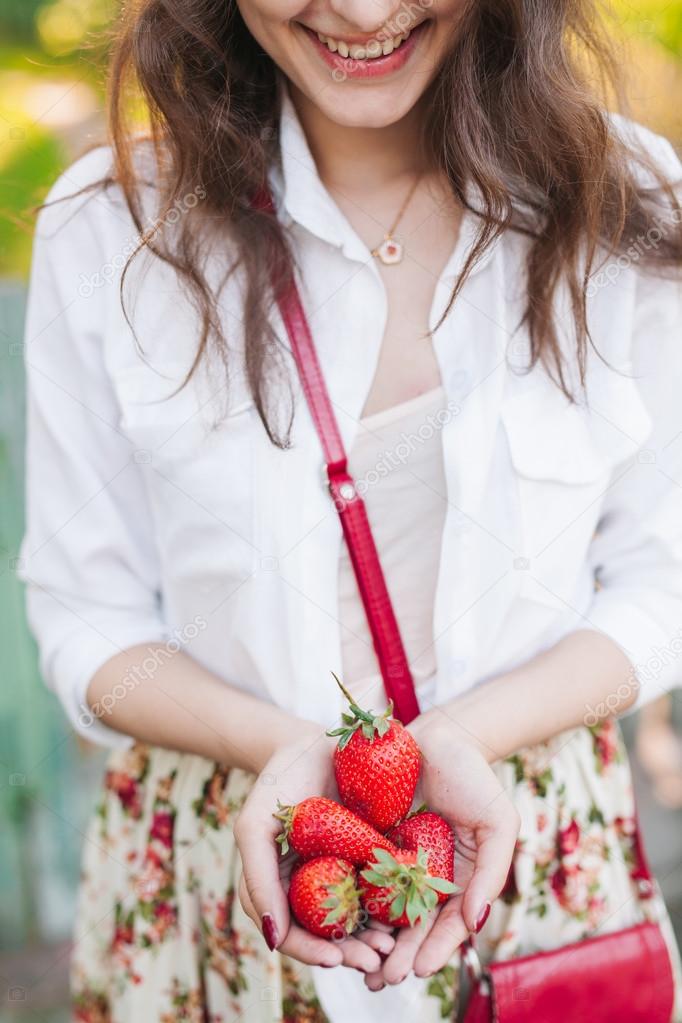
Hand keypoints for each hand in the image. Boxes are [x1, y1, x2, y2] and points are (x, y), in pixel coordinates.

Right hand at [234, 727, 394, 971]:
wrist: (316, 742)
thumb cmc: (278, 780)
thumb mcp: (256, 825)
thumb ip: (258, 878)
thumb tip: (272, 939)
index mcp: (280, 885)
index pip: (289, 931)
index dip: (309, 950)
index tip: (332, 959)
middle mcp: (312, 885)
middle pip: (327, 933)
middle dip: (349, 952)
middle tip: (374, 962)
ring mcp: (342, 872)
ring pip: (357, 918)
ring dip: (373, 938)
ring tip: (393, 948)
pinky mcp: (372, 856)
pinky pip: (382, 889)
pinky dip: (392, 907)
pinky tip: (408, 915)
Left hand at [363, 715, 518, 988]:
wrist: (439, 735)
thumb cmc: (474, 778)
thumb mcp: (498, 822)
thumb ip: (492, 871)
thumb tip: (476, 921)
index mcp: (455, 879)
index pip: (447, 924)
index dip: (435, 948)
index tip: (420, 969)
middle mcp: (422, 877)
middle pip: (410, 926)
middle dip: (397, 956)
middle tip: (381, 980)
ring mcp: (392, 860)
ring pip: (382, 909)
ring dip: (371, 941)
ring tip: (360, 967)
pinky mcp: (365, 840)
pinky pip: (357, 874)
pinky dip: (351, 901)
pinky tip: (339, 922)